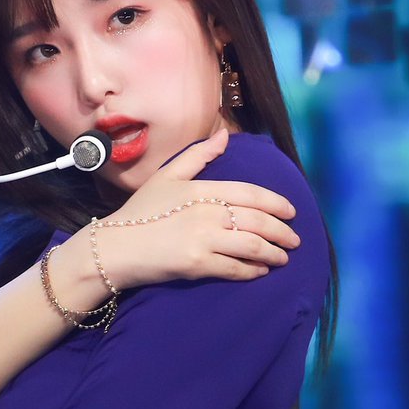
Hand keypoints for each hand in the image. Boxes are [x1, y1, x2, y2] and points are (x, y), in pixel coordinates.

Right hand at [93, 128, 300, 289]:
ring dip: (273, 253)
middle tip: (294, 241)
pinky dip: (252, 271)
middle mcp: (205, 212)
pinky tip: (261, 272)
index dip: (275, 203)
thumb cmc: (138, 213)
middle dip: (282, 232)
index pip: (250, 193)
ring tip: (283, 259)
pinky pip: (234, 268)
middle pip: (257, 221)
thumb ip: (198, 156)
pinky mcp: (197, 264)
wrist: (114, 248)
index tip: (291, 212)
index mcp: (201, 189)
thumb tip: (224, 136)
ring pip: (251, 245)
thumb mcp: (167, 177)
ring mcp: (202, 239)